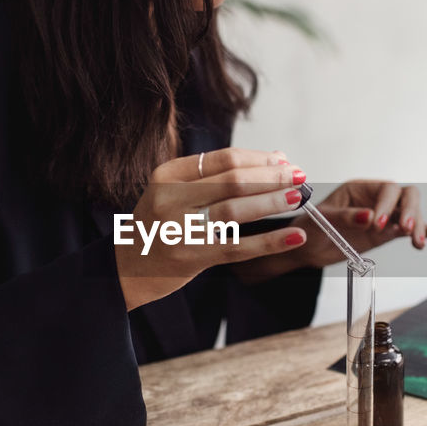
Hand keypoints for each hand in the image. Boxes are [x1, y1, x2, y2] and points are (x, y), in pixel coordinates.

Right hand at [115, 148, 308, 309]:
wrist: (126, 267)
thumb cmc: (161, 224)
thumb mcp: (177, 192)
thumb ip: (219, 176)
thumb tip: (276, 159)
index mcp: (168, 175)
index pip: (224, 159)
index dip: (260, 159)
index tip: (286, 161)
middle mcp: (171, 198)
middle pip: (233, 181)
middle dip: (272, 177)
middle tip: (299, 177)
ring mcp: (180, 229)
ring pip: (236, 211)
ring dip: (273, 203)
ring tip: (299, 199)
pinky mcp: (192, 257)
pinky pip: (239, 248)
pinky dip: (270, 242)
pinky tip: (294, 236)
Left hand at [290, 180, 426, 268]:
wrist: (307, 248)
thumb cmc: (310, 227)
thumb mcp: (323, 220)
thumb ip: (346, 217)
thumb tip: (369, 217)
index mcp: (361, 188)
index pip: (387, 189)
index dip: (387, 205)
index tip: (377, 224)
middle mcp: (376, 199)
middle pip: (406, 197)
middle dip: (409, 212)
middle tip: (405, 230)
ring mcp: (383, 216)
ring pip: (410, 214)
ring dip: (417, 226)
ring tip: (418, 244)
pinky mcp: (385, 233)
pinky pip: (407, 230)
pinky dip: (424, 231)